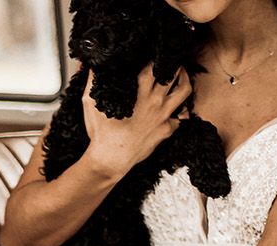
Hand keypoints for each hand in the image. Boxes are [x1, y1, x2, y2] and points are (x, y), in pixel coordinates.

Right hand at [83, 64, 191, 178]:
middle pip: (173, 73)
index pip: (155, 64)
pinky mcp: (166, 130)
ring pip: (184, 90)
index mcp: (140, 91)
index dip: (157, 56)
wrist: (110, 160)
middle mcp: (155, 101)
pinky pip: (181, 118)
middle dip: (173, 63)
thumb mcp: (91, 103)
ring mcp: (163, 116)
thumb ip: (92, 80)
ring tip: (180, 75)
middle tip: (171, 60)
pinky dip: (180, 112)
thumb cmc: (101, 134)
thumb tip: (91, 64)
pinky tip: (176, 108)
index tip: (155, 53)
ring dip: (184, 79)